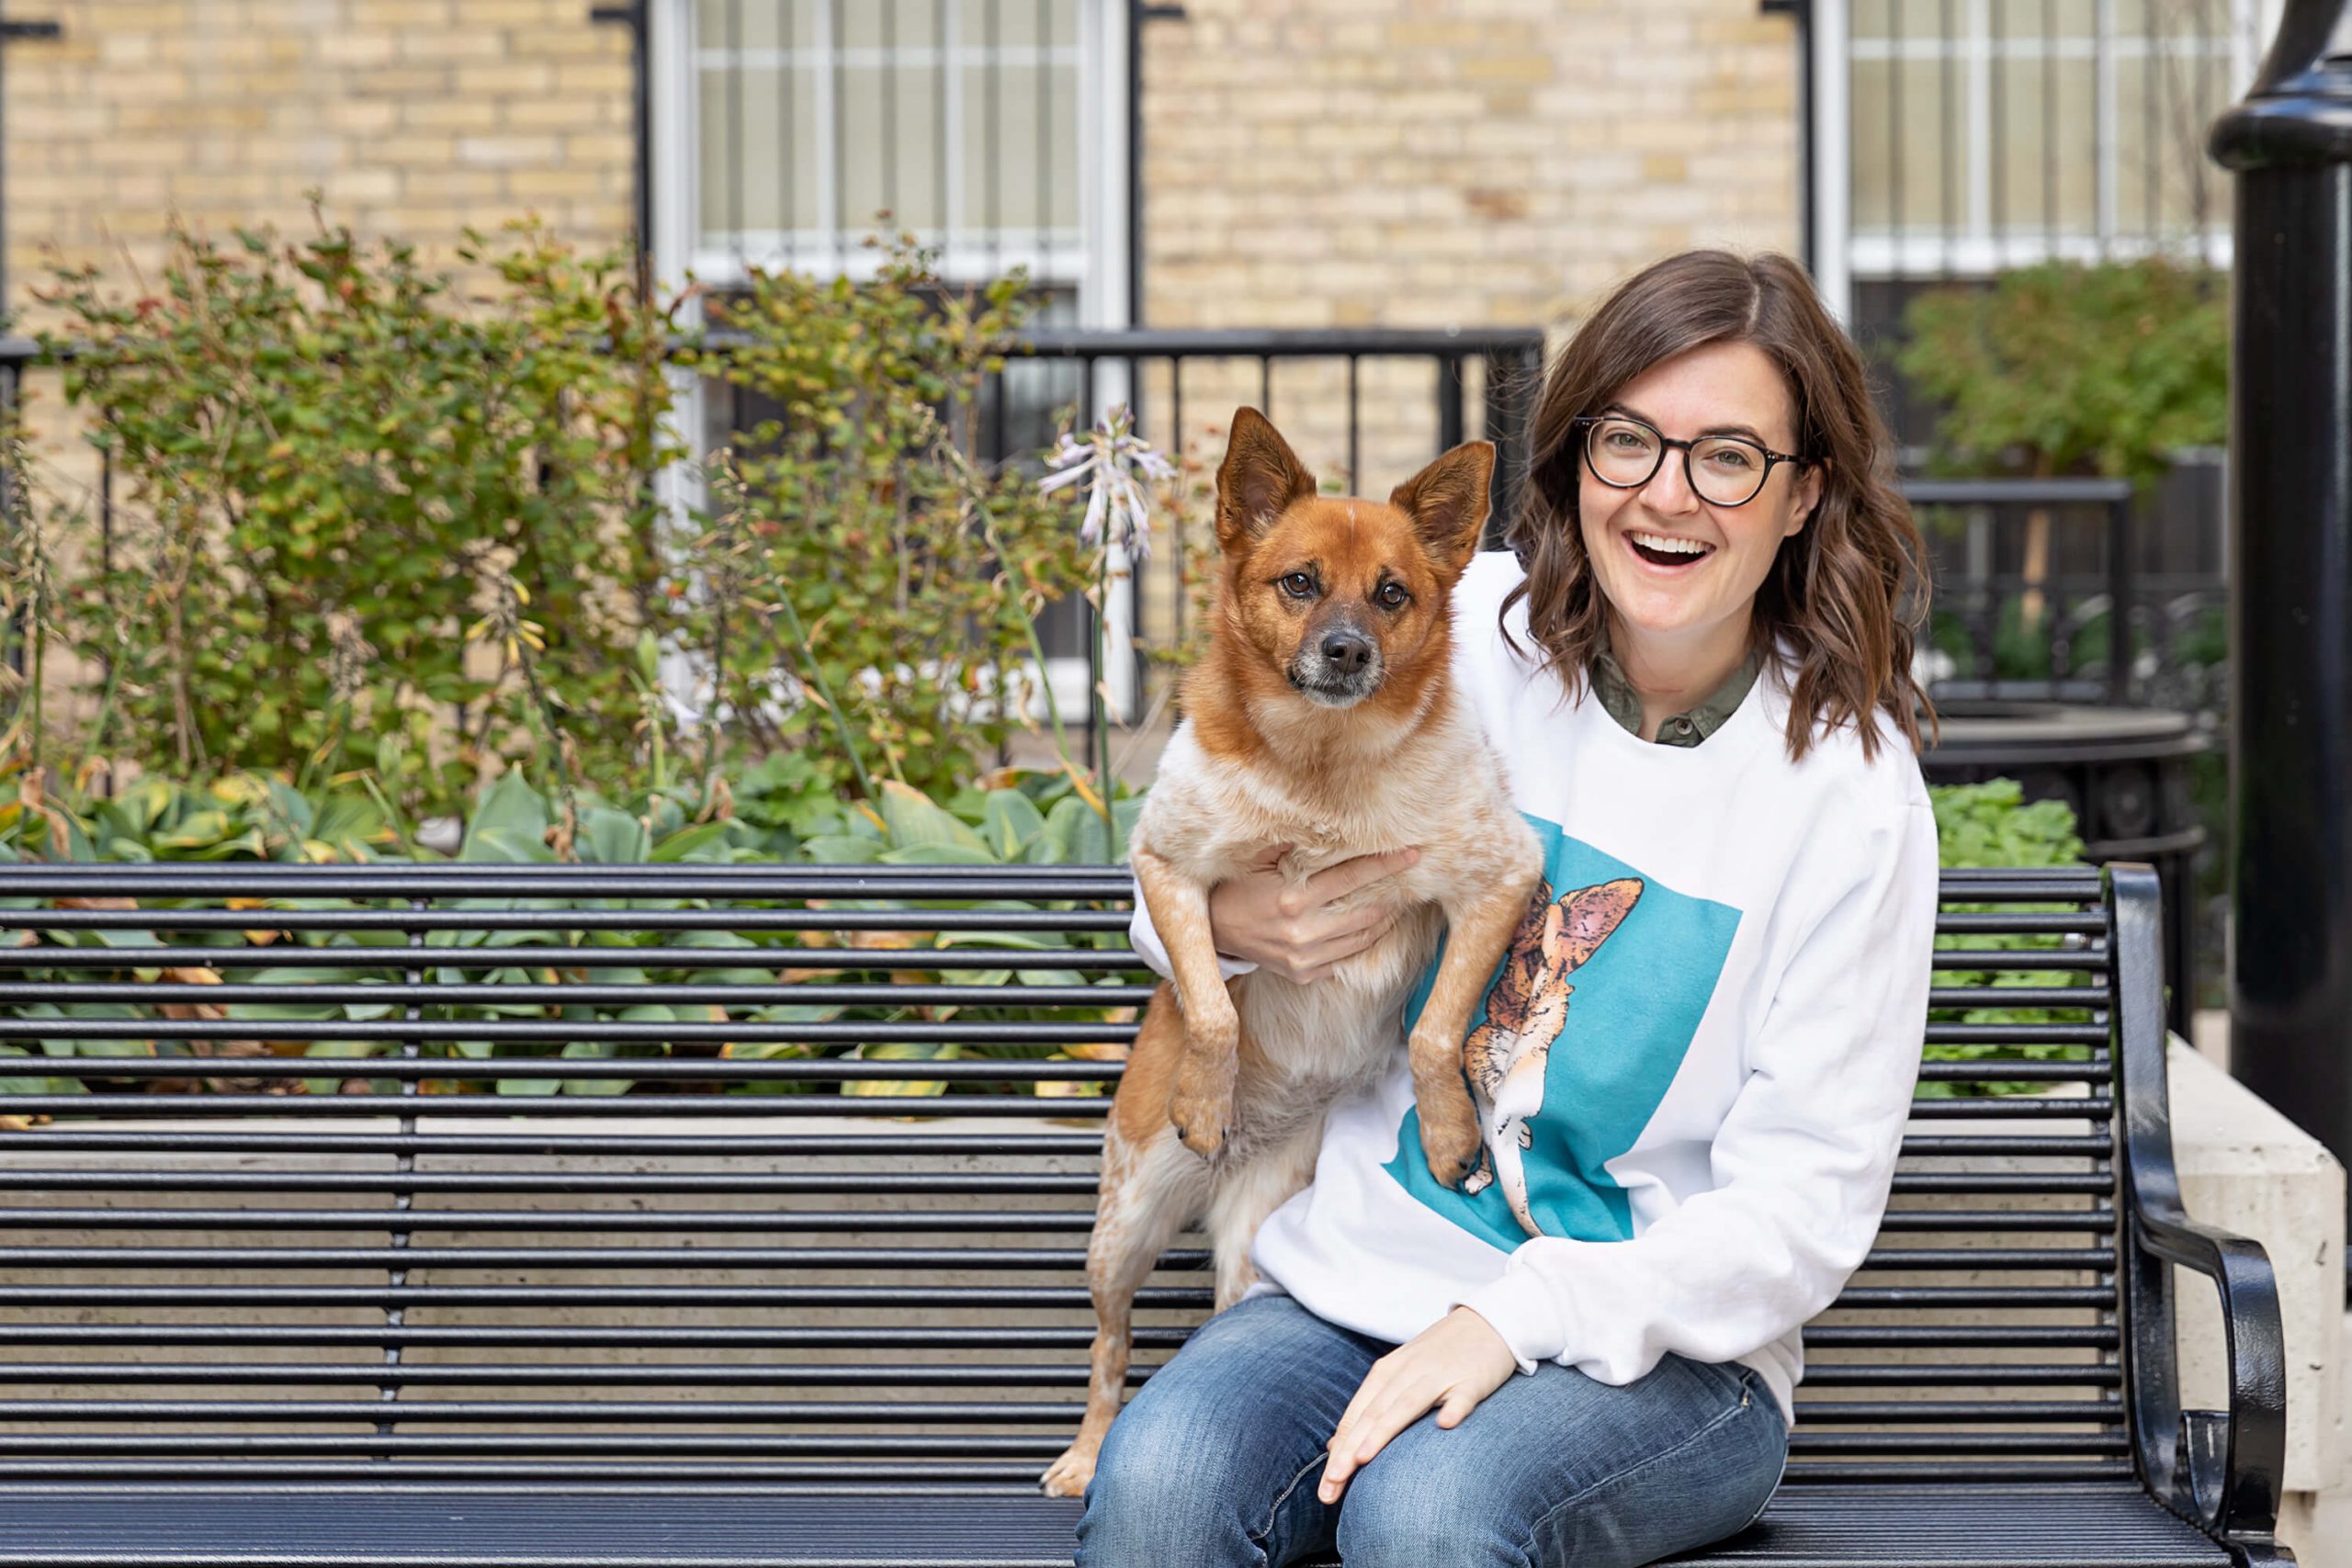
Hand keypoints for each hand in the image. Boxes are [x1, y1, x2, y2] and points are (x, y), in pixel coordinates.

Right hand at [1207, 844, 1420, 983]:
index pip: (1353, 877)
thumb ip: (1292, 843)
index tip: (1412, 853)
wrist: (1213, 931)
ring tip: (1401, 900)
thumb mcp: (1258, 859)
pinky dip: (1365, 940)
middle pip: (1366, 911)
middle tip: (1414, 877)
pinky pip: (1346, 958)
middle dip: (1394, 893)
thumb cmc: (1236, 887)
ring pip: (1362, 938)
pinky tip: (1375, 924)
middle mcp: (1303, 933)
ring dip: (1386, 918)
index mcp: (1293, 899)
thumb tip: (1329, 821)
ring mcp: (1305, 958)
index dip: (1385, 864)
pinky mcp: (1304, 974)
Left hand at [1318, 1307, 1517, 1503]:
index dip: (1339, 1452)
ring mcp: (1440, 1374)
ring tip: (1363, 1458)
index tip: (1326, 1488)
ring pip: (1407, 1404)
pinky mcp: (1473, 1379)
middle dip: (1349, 1452)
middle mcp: (1407, 1372)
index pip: (1356, 1417)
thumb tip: (1336, 1447)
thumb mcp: (1398, 1376)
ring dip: (1384, 1430)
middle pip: (1373, 1414)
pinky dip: (1454, 1408)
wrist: (1486, 1322)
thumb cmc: (1437, 1357)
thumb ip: (1369, 1410)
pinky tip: (1446, 1424)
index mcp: (1386, 1373)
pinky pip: (1463, 1396)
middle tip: (1331, 1487)